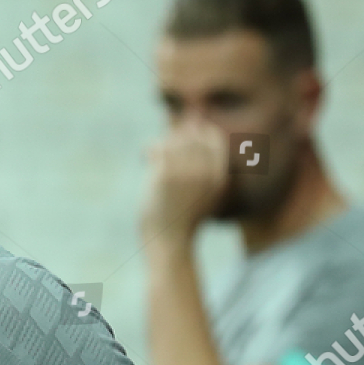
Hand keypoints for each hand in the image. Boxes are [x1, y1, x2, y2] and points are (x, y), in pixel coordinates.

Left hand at [141, 120, 227, 244]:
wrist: (167, 241)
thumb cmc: (179, 217)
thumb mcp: (198, 191)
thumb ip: (199, 161)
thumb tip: (192, 124)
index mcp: (219, 177)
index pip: (214, 139)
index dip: (197, 132)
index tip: (180, 137)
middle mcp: (206, 173)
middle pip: (192, 137)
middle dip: (174, 137)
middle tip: (161, 149)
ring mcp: (187, 173)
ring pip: (174, 140)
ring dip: (161, 144)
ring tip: (150, 155)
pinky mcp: (167, 175)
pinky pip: (160, 148)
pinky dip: (150, 148)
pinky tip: (144, 157)